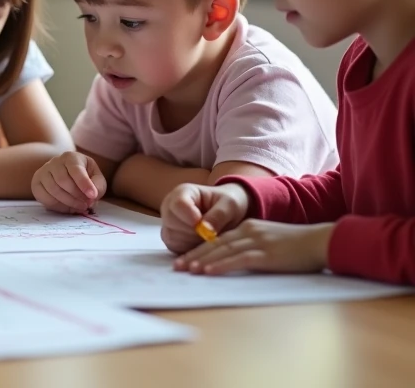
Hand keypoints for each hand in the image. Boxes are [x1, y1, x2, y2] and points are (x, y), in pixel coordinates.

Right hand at [31, 151, 106, 212]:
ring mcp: (43, 171)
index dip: (84, 183)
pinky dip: (57, 206)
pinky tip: (66, 206)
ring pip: (53, 189)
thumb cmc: (84, 177)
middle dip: (77, 195)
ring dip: (68, 202)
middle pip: (63, 180)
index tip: (92, 195)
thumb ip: (98, 186)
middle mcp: (55, 161)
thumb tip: (92, 196)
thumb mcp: (96, 178)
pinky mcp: (36, 183)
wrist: (67, 175)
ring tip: (79, 206)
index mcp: (71, 157)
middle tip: (86, 204)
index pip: (76, 169)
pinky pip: (44, 197)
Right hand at [160, 182, 250, 253]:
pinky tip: (201, 244)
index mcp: (183, 192)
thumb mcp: (230, 205)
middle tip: (209, 233)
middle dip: (192, 231)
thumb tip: (205, 230)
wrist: (229, 215)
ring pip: (172, 236)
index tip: (202, 224)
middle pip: (171, 221)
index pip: (178, 203)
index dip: (190, 216)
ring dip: (191, 241)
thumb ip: (219, 214)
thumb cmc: (228, 205)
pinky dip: (189, 250)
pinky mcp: (172, 239)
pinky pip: (174, 247)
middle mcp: (171, 207)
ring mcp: (169, 224)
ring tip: (207, 237)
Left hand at [173, 220, 335, 275]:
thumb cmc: (299, 246)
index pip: (218, 239)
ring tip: (187, 270)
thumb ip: (253, 247)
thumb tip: (235, 260)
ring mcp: (257, 241)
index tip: (184, 260)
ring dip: (203, 261)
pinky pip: (238, 259)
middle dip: (194, 256)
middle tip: (177, 267)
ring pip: (223, 251)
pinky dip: (221, 265)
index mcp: (249, 227)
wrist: (322, 241)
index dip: (199, 250)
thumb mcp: (270, 241)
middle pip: (215, 244)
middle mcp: (249, 231)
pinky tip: (208, 272)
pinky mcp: (266, 254)